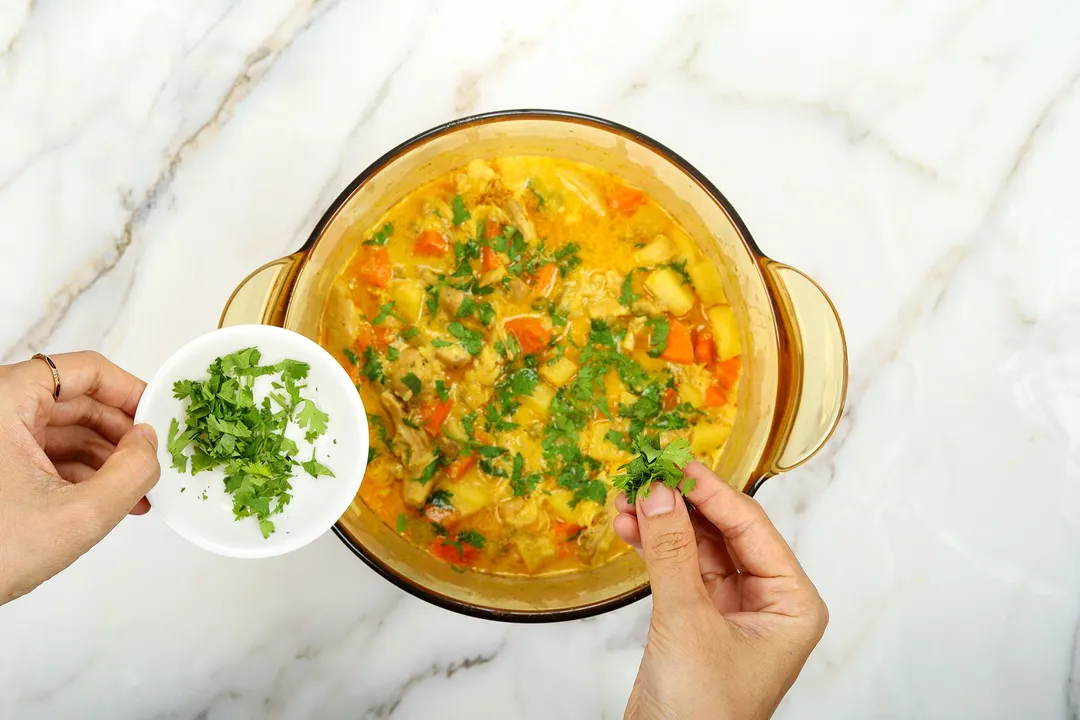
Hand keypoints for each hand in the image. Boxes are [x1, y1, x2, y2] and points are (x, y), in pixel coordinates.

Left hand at [0, 352, 159, 604]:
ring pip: (65, 428)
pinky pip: (47, 452)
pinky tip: (109, 499)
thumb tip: (150, 442)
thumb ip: (132, 472)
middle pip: (77, 400)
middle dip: (121, 432)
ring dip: (106, 456)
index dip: (130, 391)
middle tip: (153, 459)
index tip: (159, 416)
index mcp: (6, 401)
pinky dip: (81, 471)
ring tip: (137, 490)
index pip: (86, 371)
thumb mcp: (80, 514)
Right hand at [614, 462, 827, 719]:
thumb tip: (659, 492)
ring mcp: (731, 610)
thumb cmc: (703, 712)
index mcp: (792, 603)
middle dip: (681, 504)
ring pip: (695, 547)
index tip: (677, 462)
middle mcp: (767, 602)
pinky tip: (627, 527)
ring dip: (660, 522)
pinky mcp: (696, 620)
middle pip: (723, 532)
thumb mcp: (687, 622)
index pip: (751, 528)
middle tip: (646, 474)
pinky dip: (652, 547)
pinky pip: (676, 569)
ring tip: (626, 499)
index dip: (712, 492)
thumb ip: (672, 551)